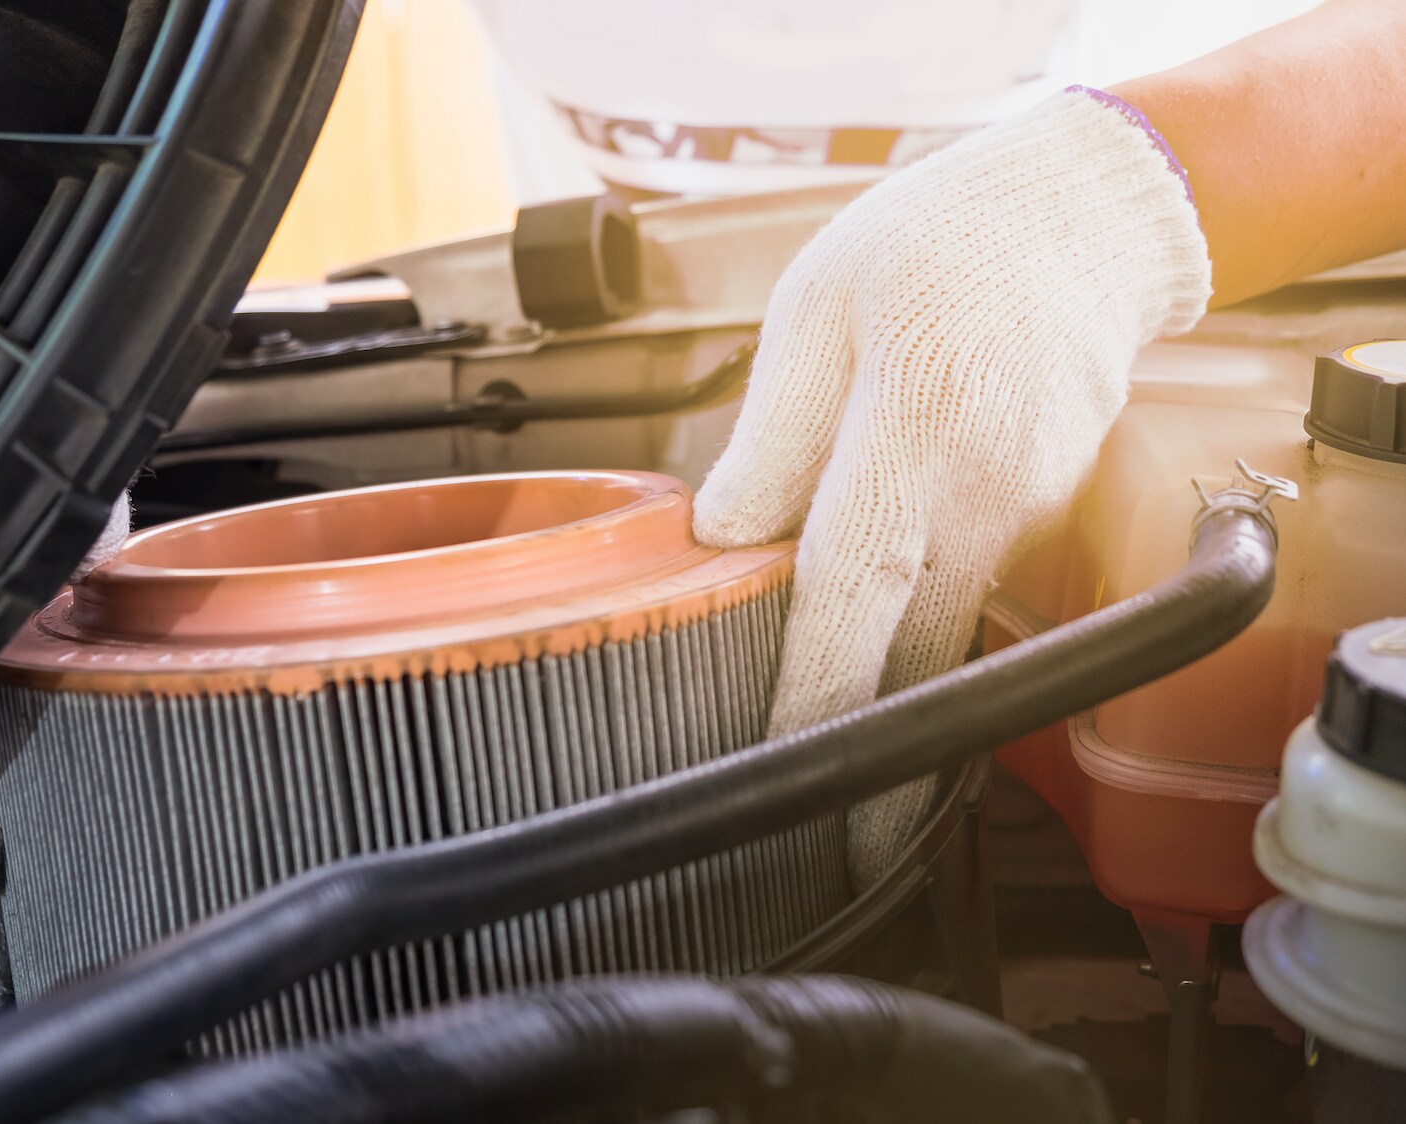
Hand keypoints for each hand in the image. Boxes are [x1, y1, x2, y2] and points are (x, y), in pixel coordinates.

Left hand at [694, 91, 1209, 888]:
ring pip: (950, 635)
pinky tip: (881, 661)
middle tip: (835, 851)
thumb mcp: (816, 308)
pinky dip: (924, 638)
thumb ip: (770, 436)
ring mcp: (1028, 505)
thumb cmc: (934, 245)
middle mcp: (984, 485)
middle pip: (915, 649)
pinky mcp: (1044, 512)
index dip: (814, 689)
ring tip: (842, 779)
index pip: (850, 585)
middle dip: (875, 759)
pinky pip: (972, 595)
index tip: (786, 776)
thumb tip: (722, 544)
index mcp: (911, 423)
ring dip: (897, 706)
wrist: (1085, 214)